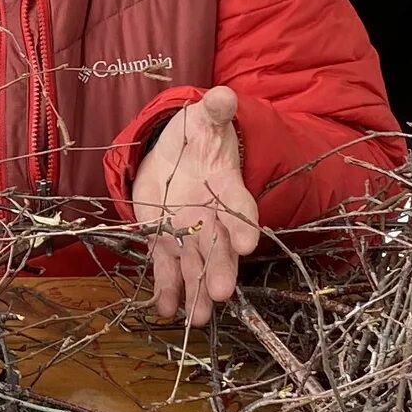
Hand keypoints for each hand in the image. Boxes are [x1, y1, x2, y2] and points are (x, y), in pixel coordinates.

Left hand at [131, 86, 261, 327]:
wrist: (176, 152)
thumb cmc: (197, 135)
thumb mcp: (204, 119)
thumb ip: (215, 110)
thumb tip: (224, 94)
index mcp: (225, 188)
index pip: (239, 207)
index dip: (243, 223)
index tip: (248, 243)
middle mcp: (211, 217)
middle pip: (219, 246)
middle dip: (220, 268)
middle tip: (221, 292)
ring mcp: (188, 233)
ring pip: (194, 265)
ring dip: (195, 290)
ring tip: (196, 317)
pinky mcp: (163, 240)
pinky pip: (165, 268)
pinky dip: (166, 289)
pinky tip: (166, 310)